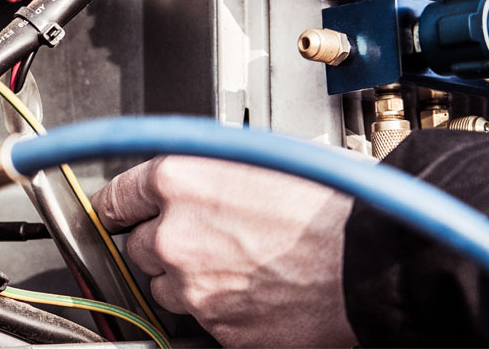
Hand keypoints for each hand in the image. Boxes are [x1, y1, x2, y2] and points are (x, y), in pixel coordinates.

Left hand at [90, 156, 357, 347]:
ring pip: (166, 287)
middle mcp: (174, 235)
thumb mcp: (268, 157)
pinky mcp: (217, 331)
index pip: (118, 196)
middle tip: (212, 236)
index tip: (124, 211)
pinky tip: (259, 289)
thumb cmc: (335, 203)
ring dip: (191, 278)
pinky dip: (222, 307)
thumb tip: (208, 173)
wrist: (370, 261)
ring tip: (244, 264)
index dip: (124, 204)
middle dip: (166, 242)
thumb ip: (219, 170)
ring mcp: (192, 289)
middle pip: (140, 246)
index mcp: (180, 180)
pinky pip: (203, 319)